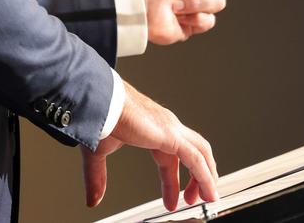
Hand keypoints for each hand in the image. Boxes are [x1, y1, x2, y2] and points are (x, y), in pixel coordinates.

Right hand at [81, 80, 218, 209]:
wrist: (99, 102)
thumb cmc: (99, 116)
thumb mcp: (100, 152)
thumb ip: (98, 177)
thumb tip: (93, 199)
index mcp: (152, 129)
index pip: (171, 157)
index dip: (171, 181)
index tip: (171, 200)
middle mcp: (166, 127)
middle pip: (192, 152)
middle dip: (197, 177)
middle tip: (194, 198)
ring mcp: (171, 129)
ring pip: (201, 152)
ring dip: (207, 176)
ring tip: (210, 197)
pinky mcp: (172, 136)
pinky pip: (197, 159)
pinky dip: (205, 176)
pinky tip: (207, 191)